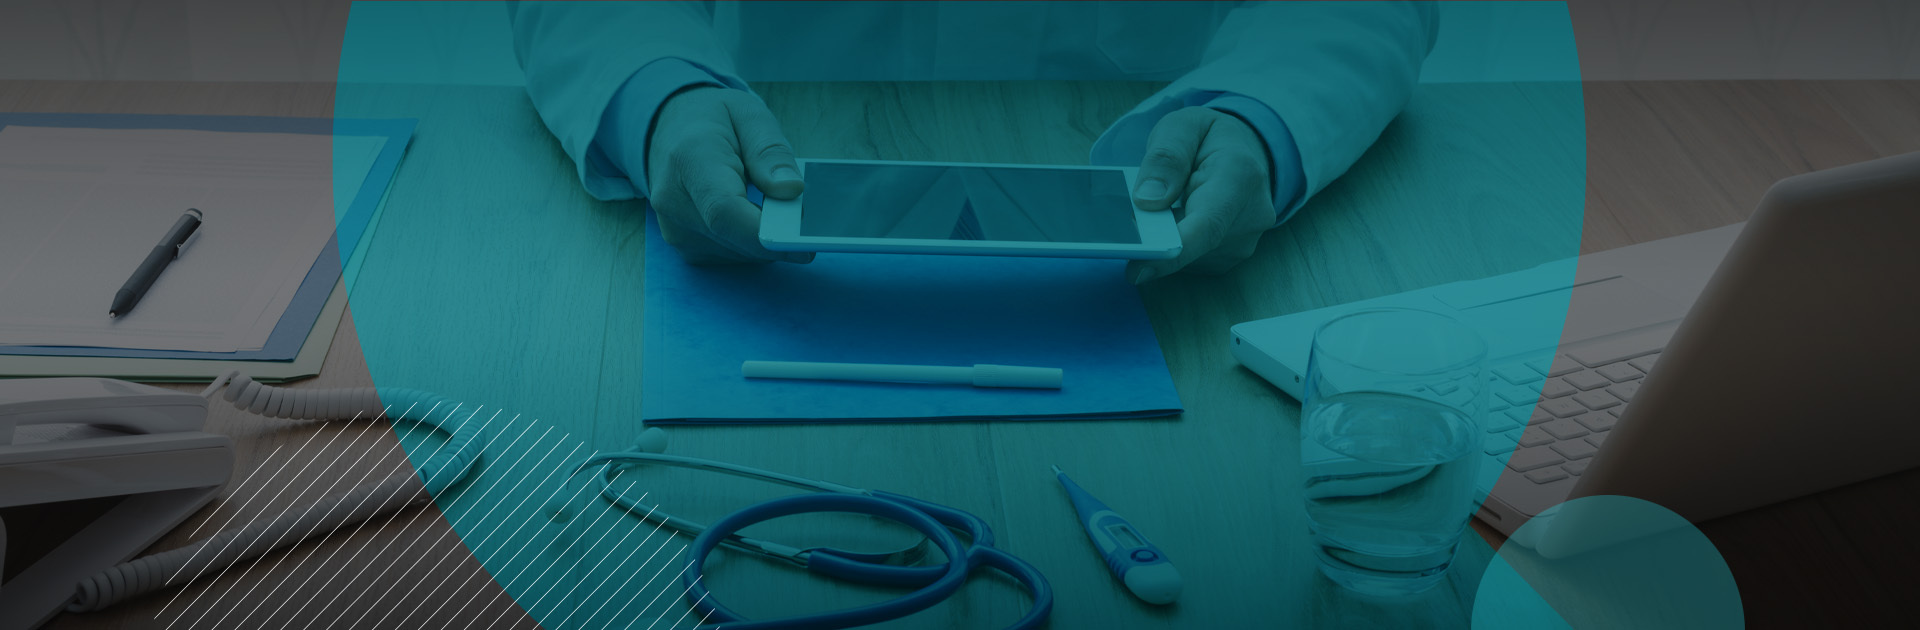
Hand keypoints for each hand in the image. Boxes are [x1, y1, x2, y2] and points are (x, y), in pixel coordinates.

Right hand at [646, 86, 810, 263]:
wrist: (671, 130)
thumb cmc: (713, 119)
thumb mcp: (750, 116)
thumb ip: (771, 152)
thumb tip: (791, 190)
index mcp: (689, 158)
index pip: (724, 210)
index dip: (765, 233)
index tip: (803, 241)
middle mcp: (673, 199)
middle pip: (734, 238)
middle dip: (778, 236)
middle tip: (805, 220)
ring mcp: (674, 226)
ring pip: (736, 253)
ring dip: (765, 240)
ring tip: (774, 208)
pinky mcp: (682, 245)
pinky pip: (728, 256)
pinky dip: (750, 244)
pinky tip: (754, 217)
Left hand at [1126, 107, 1274, 283]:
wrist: (1245, 150)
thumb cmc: (1209, 137)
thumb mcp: (1182, 126)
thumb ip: (1165, 157)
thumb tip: (1147, 200)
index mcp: (1240, 176)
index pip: (1207, 225)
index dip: (1173, 252)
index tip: (1136, 268)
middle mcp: (1251, 215)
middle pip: (1193, 246)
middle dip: (1156, 240)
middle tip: (1130, 222)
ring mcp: (1244, 240)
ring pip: (1189, 257)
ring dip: (1165, 240)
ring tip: (1161, 210)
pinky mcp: (1231, 256)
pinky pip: (1192, 261)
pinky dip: (1175, 245)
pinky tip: (1172, 223)